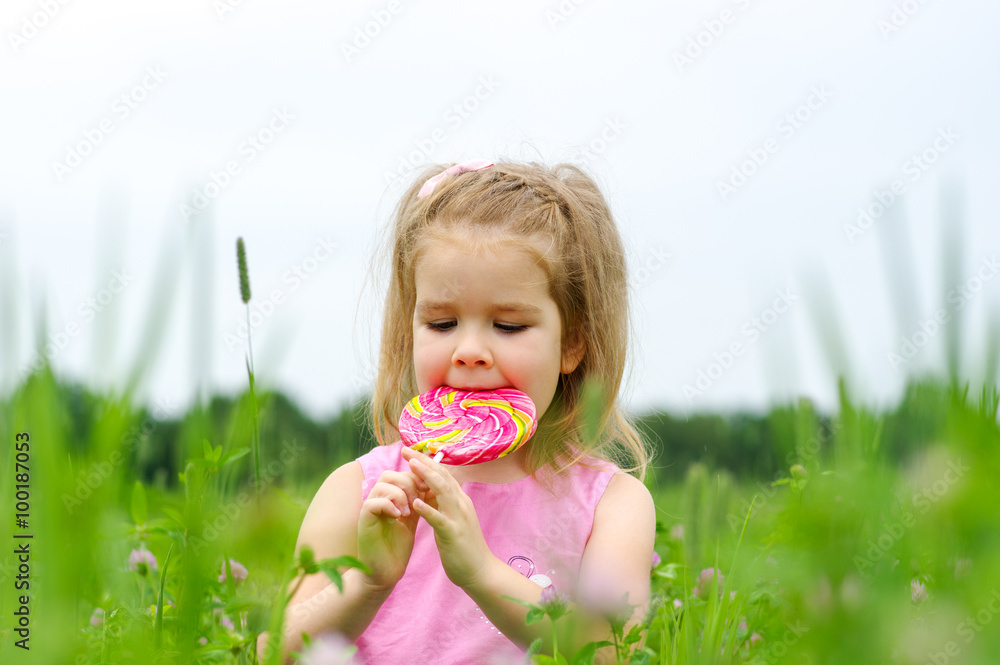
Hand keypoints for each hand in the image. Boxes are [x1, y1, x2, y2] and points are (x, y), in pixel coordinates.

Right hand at [357, 468, 427, 590]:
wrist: (385, 572)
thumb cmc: (398, 547)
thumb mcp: (411, 519)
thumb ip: (417, 502)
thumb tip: (430, 484)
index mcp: (388, 498)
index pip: (399, 474)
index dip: (415, 477)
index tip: (428, 489)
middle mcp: (377, 500)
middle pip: (389, 475)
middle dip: (408, 483)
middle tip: (418, 500)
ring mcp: (369, 510)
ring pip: (382, 485)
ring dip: (400, 495)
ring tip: (407, 513)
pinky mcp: (364, 522)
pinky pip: (372, 503)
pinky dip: (388, 506)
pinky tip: (398, 517)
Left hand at [401, 446, 496, 590]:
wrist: (481, 572)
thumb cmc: (465, 547)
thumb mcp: (454, 520)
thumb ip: (444, 505)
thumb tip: (430, 490)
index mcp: (460, 500)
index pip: (444, 474)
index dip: (427, 462)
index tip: (411, 452)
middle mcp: (461, 504)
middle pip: (442, 477)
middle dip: (423, 462)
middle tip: (406, 450)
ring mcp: (459, 518)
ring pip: (442, 492)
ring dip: (426, 477)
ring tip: (411, 466)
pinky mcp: (453, 534)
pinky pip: (439, 519)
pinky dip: (428, 509)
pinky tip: (415, 503)